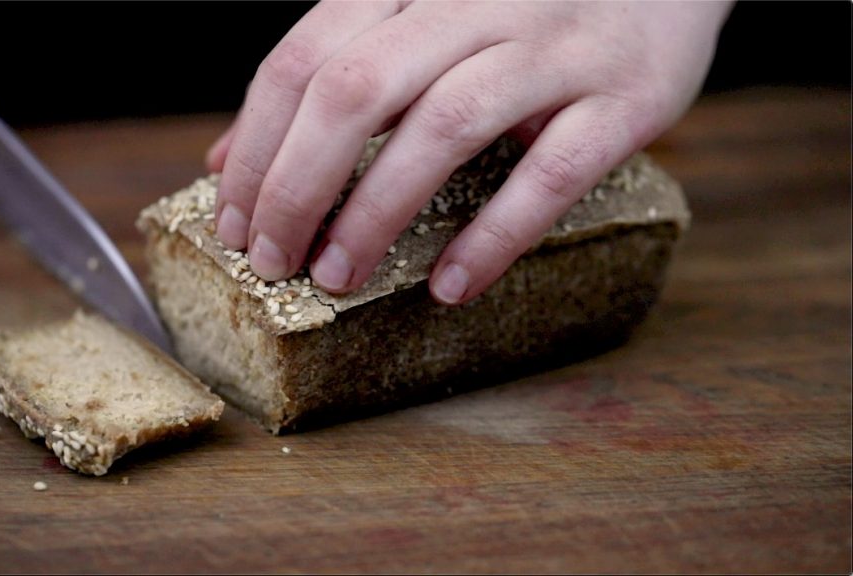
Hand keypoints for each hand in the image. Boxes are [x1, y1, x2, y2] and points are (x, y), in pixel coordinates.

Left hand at [207, 1, 730, 303]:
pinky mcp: (623, 98)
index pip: (302, 60)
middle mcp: (475, 2)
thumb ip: (331, 71)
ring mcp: (552, 47)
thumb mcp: (417, 17)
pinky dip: (495, 236)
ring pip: (443, 127)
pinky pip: (552, 174)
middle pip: (356, 92)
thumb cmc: (521, 7)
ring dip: (376, 213)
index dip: (256, 145)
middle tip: (273, 259)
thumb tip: (232, 156)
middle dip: (297, 186)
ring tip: (338, 276)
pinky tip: (453, 285)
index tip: (235, 220)